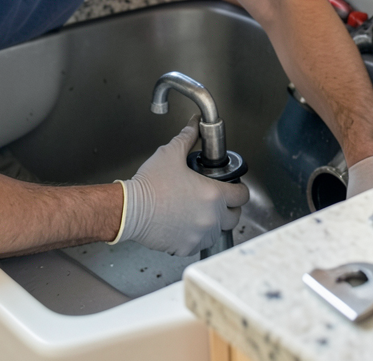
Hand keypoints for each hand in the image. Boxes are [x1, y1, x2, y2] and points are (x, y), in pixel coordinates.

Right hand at [115, 116, 249, 255]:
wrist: (130, 208)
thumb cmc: (150, 184)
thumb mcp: (171, 154)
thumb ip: (188, 138)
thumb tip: (194, 125)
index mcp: (213, 194)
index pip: (242, 195)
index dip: (239, 189)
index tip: (232, 187)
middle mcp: (211, 218)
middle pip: (234, 216)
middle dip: (228, 208)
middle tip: (215, 200)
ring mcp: (200, 235)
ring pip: (218, 231)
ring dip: (213, 223)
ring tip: (198, 211)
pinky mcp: (186, 247)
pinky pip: (199, 243)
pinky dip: (196, 236)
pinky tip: (184, 224)